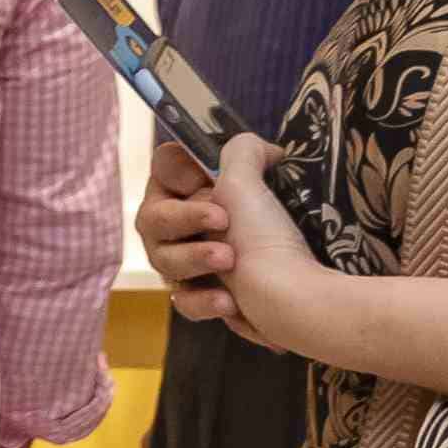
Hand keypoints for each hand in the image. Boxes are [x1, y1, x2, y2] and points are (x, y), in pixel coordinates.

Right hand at [139, 134, 326, 351]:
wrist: (294, 300)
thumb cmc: (270, 239)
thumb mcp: (251, 182)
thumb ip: (242, 150)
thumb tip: (261, 146)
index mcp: (198, 195)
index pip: (164, 169)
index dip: (175, 173)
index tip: (203, 179)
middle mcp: (190, 229)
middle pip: (152, 218)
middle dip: (184, 219)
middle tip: (222, 221)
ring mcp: (193, 265)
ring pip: (163, 261)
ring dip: (195, 258)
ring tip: (229, 261)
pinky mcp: (201, 299)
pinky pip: (182, 299)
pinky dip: (203, 299)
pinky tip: (228, 299)